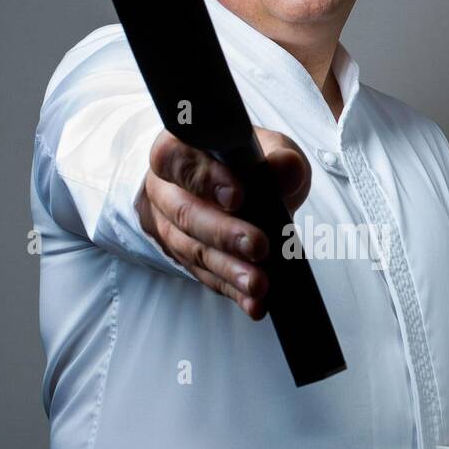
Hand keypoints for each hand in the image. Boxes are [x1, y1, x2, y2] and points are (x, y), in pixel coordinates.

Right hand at [135, 127, 310, 318]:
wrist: (239, 186)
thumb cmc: (246, 162)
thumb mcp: (268, 147)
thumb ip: (278, 157)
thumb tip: (284, 169)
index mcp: (177, 150)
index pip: (177, 160)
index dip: (205, 179)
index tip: (237, 197)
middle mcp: (165, 189)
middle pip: (184, 213)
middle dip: (223, 233)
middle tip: (258, 245)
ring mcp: (169, 227)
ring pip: (192, 250)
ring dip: (228, 269)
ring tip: (259, 282)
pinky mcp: (183, 258)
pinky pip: (204, 276)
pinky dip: (232, 290)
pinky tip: (253, 301)